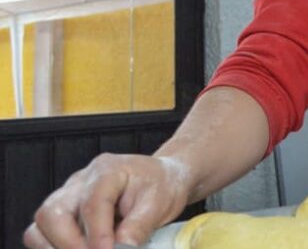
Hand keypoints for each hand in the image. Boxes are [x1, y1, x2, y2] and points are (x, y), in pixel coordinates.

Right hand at [24, 153, 191, 248]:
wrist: (162, 178)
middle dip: (69, 244)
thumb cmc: (161, 186)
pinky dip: (55, 248)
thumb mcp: (160, 203)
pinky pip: (42, 235)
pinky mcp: (63, 213)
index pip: (93, 205)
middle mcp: (79, 182)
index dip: (98, 235)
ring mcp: (67, 196)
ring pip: (40, 226)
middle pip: (52, 214)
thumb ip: (139, 227)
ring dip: (57, 248)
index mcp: (107, 170)